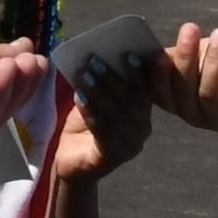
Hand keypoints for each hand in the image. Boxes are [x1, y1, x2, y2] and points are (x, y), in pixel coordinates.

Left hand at [55, 53, 154, 182]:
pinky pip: (103, 132)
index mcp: (143, 113)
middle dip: (112, 78)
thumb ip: (104, 84)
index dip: (139, 73)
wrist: (72, 163)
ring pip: (116, 114)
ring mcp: (130, 145)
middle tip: (94, 61)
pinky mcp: (113, 157)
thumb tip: (98, 55)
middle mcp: (143, 129)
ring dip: (99, 92)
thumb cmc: (86, 127)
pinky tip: (80, 98)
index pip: (145, 90)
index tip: (130, 54)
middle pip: (130, 100)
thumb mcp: (97, 100)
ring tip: (83, 75)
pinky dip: (91, 112)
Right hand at [151, 22, 217, 133]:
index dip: (153, 76)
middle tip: (190, 28)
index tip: (155, 52)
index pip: (159, 93)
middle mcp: (197, 115)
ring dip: (211, 62)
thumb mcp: (200, 52)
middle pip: (181, 93)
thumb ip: (175, 57)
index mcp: (181, 100)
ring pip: (206, 95)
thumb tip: (145, 54)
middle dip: (184, 59)